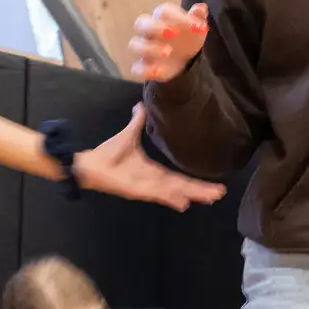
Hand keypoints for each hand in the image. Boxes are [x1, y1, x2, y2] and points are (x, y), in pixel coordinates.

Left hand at [73, 104, 224, 211]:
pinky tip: (183, 203)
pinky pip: (157, 193)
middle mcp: (153, 181)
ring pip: (173, 191)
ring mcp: (146, 187)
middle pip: (181, 187)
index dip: (196, 182)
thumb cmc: (108, 153)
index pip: (179, 178)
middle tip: (219, 194)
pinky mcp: (137, 190)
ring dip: (190, 194)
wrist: (89, 164)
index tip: (214, 186)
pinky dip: (170, 198)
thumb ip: (137, 122)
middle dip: (200, 190)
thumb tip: (142, 106)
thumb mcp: (128, 135)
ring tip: (208, 198)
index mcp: (153, 171)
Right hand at [128, 2, 208, 82]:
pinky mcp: (144, 67)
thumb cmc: (187, 37)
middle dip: (154, 27)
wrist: (184, 60)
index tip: (198, 27)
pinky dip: (143, 70)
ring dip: (149, 48)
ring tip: (168, 52)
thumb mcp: (196, 28)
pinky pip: (136, 69)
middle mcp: (149, 32)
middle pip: (141, 23)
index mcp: (162, 18)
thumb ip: (198, 18)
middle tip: (173, 33)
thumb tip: (201, 8)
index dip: (178, 17)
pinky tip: (157, 71)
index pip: (164, 11)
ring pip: (134, 44)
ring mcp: (144, 49)